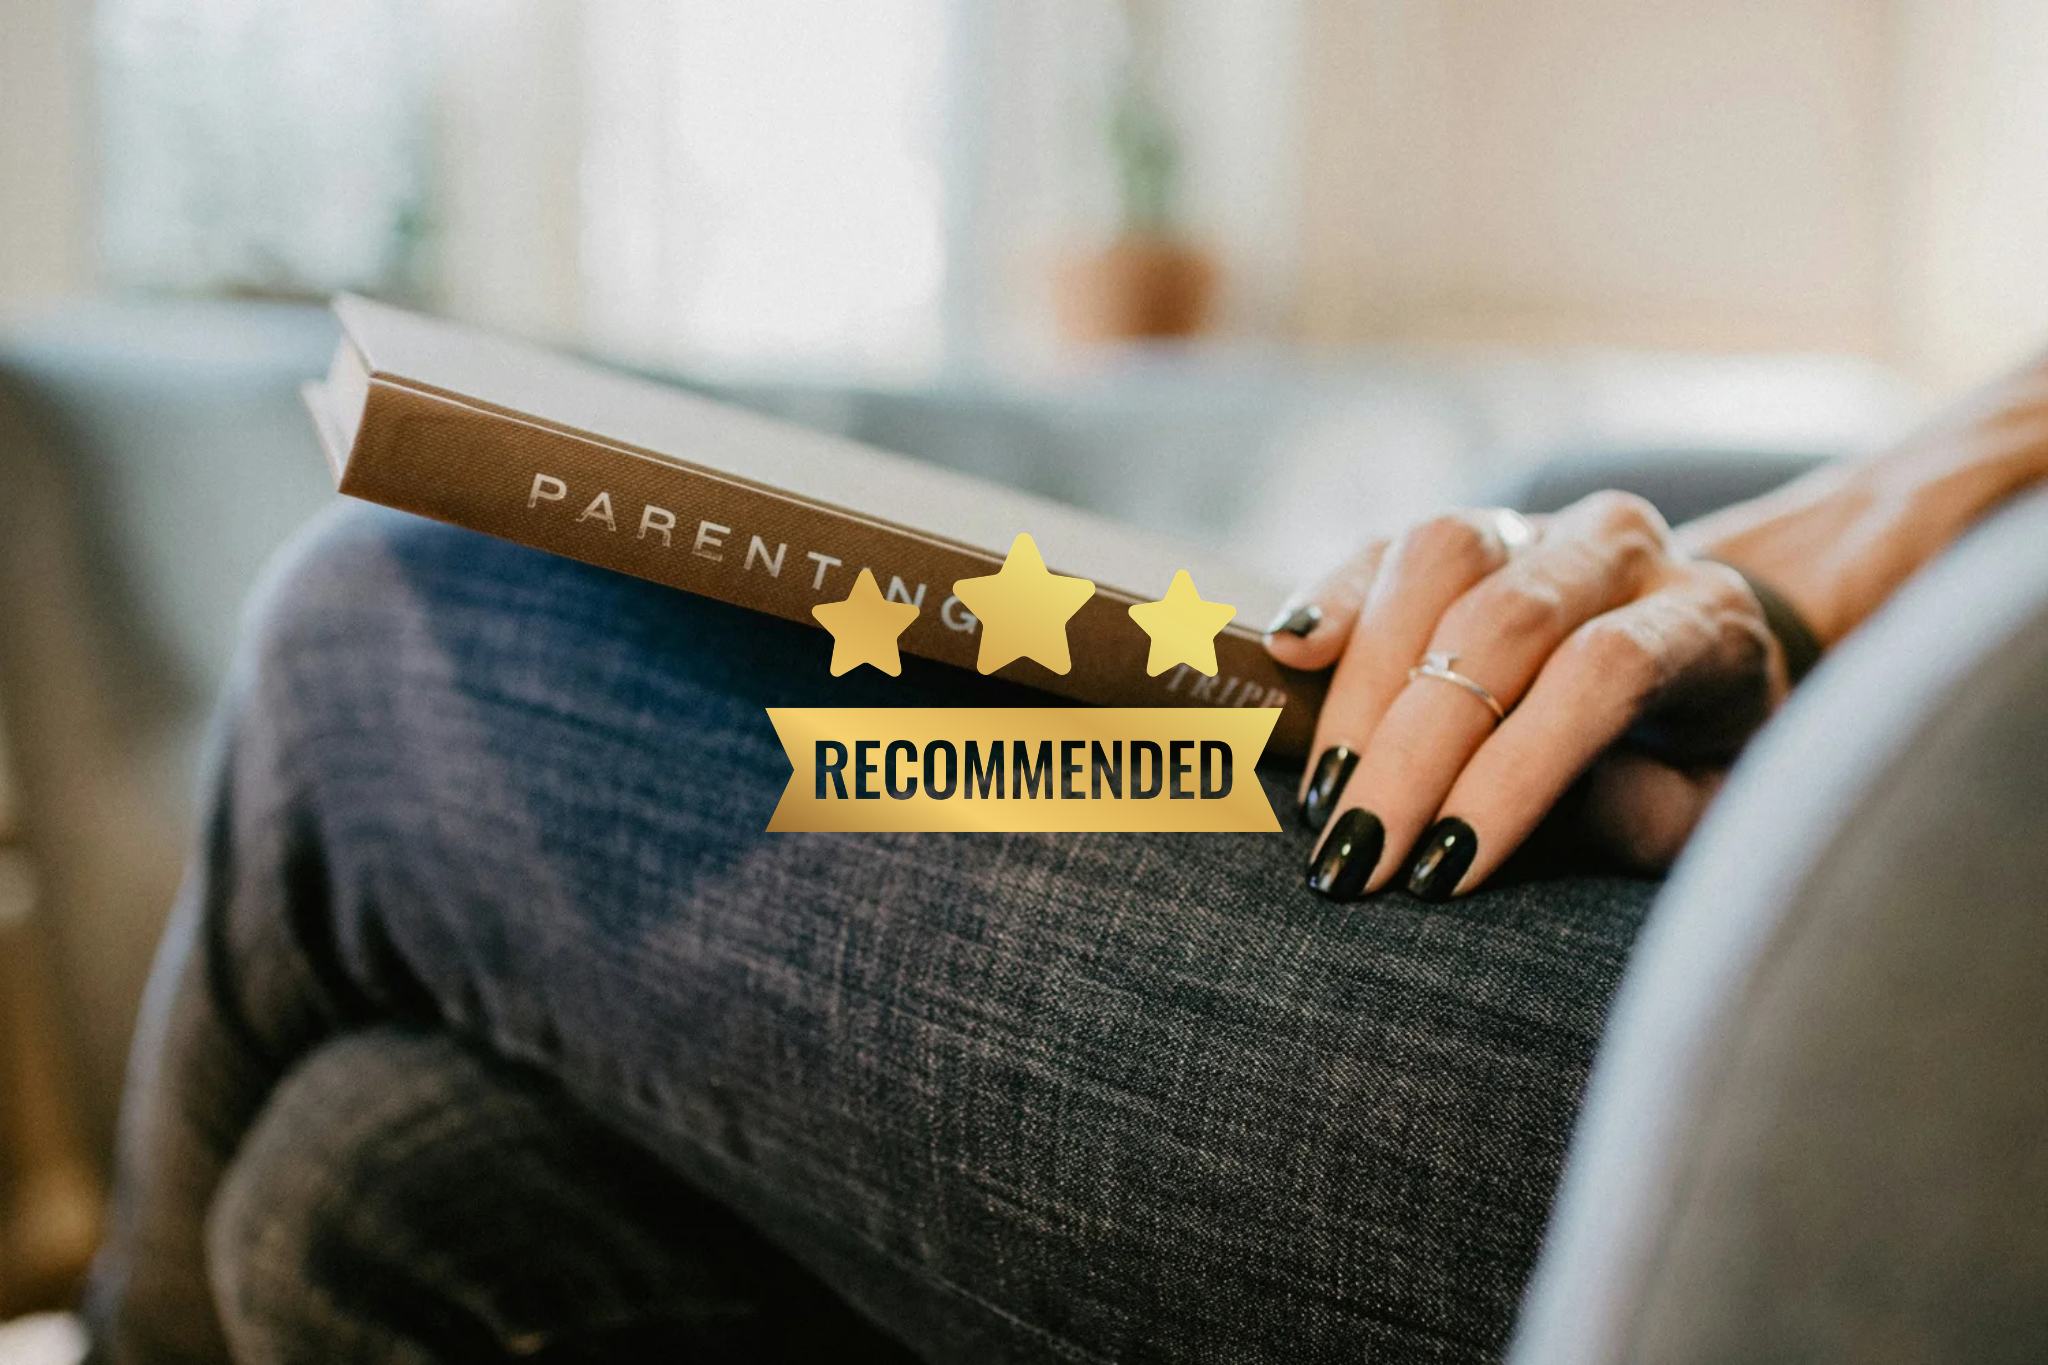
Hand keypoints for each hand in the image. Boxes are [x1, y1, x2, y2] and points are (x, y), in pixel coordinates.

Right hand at [1265, 492, 1784, 901]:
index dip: (1516, 770)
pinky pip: (1386, 546)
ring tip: (1326, 791)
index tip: (1444, 866)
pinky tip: (1290, 655)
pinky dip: (1333, 597)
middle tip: (1356, 854)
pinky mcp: (1466, 534)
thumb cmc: (1704, 761)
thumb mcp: (1707, 815)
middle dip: (1415, 748)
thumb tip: (1523, 815)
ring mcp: (1538, 526)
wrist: (1705, 657)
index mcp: (1704, 620)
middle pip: (1505, 619)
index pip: (1605, 671)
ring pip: (1438, 557)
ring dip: (1366, 680)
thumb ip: (1633, 813)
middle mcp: (1624, 548)